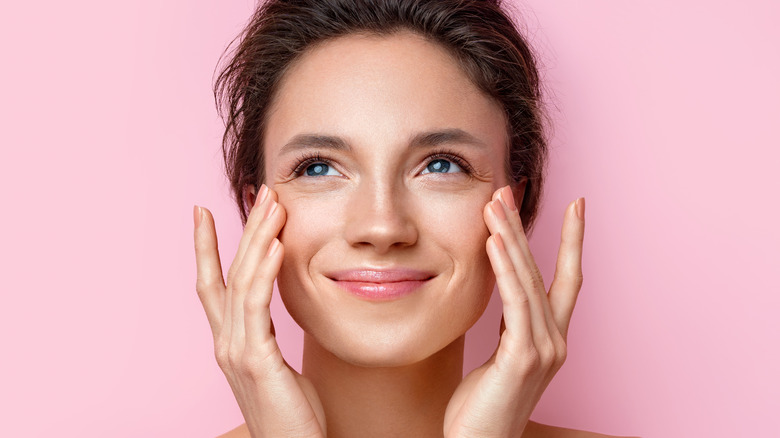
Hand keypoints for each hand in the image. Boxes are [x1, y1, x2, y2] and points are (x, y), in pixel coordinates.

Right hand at [193, 185, 325, 437]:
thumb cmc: (293, 413)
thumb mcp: (278, 365)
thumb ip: (270, 335)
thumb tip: (277, 306)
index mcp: (230, 341)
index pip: (212, 285)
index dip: (206, 248)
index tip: (203, 212)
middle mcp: (225, 342)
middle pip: (228, 273)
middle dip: (242, 230)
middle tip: (259, 192)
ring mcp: (236, 350)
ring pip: (242, 282)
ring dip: (258, 239)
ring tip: (273, 205)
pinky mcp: (255, 359)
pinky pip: (259, 305)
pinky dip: (266, 272)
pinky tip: (277, 245)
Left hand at [443, 186, 584, 436]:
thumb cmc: (482, 405)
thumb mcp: (500, 355)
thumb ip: (510, 323)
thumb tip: (505, 287)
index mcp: (551, 338)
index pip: (567, 280)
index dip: (573, 241)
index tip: (576, 205)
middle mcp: (555, 341)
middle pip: (543, 271)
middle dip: (525, 229)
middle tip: (508, 190)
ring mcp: (544, 350)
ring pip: (528, 281)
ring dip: (510, 239)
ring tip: (495, 204)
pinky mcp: (523, 358)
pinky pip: (515, 303)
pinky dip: (505, 269)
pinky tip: (494, 243)